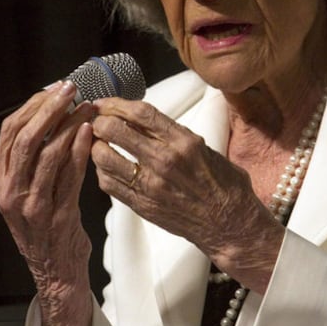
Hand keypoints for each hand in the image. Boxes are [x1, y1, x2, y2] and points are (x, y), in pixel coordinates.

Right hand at [0, 80, 93, 325]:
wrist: (55, 268)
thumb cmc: (44, 222)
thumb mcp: (24, 188)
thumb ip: (30, 156)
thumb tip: (51, 111)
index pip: (9, 131)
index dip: (32, 105)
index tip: (54, 88)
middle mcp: (9, 191)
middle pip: (26, 137)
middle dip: (50, 108)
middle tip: (70, 90)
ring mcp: (31, 205)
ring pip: (48, 152)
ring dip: (70, 124)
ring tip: (88, 107)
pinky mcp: (56, 215)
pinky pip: (69, 174)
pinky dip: (80, 149)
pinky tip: (90, 132)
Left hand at [92, 98, 284, 292]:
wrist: (230, 224)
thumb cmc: (222, 183)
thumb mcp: (203, 146)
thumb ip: (172, 133)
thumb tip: (141, 118)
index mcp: (183, 141)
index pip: (140, 113)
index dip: (116, 103)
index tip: (105, 102)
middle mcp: (165, 161)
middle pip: (116, 131)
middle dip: (100, 121)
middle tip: (96, 120)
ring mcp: (151, 185)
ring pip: (105, 157)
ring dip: (96, 146)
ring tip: (98, 143)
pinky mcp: (142, 205)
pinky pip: (109, 184)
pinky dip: (102, 171)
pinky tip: (107, 166)